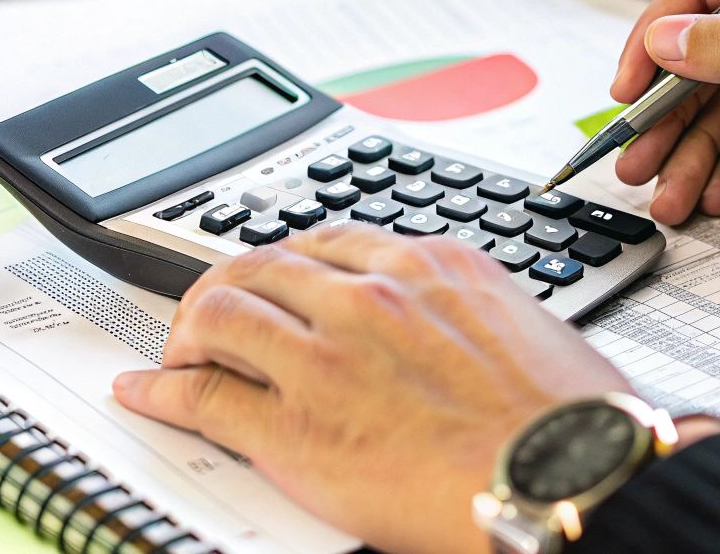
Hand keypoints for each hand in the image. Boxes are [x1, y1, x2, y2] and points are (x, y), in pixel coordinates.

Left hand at [112, 224, 632, 553]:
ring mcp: (328, 357)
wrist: (571, 480)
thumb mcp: (522, 325)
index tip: (276, 278)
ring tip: (179, 353)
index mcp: (430, 263)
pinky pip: (205, 394)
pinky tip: (148, 392)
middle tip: (212, 313)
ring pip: (219, 313)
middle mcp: (370, 296)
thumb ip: (465, 311)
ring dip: (187, 331)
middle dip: (225, 285)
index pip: (327, 240)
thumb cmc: (568, 418)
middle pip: (262, 263)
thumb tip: (451, 327)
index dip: (287, 263)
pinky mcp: (296, 428)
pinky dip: (162, 389)